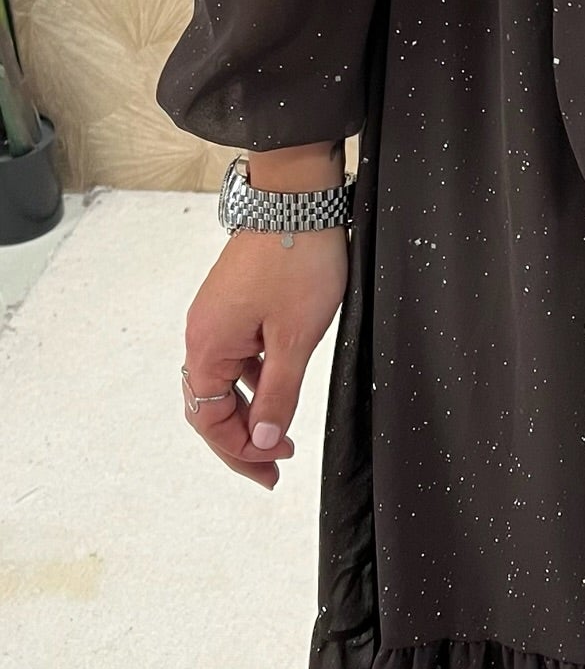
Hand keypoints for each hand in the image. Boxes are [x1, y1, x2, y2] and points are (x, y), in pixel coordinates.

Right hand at [181, 226, 346, 489]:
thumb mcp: (294, 338)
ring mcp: (217, 317)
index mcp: (208, 345)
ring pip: (224, 382)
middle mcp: (203, 333)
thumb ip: (277, 394)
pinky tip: (279, 389)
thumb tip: (263, 439)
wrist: (297, 199)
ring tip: (280, 436)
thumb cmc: (296, 260)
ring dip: (249, 412)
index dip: (241, 450)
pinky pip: (236, 357)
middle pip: (210, 405)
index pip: (210, 420)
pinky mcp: (235, 304)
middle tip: (274, 468)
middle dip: (241, 441)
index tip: (274, 466)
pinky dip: (254, 382)